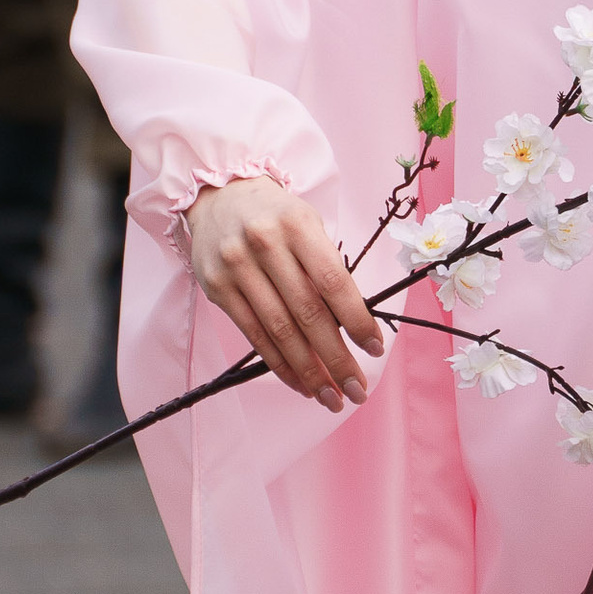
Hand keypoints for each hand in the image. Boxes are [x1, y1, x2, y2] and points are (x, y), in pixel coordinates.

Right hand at [188, 176, 387, 405]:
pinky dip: (278, 364)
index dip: (356, 321)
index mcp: (298, 225)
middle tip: (357, 389)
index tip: (375, 350)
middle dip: (336, 358)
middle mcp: (265, 245)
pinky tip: (299, 383)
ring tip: (331, 397)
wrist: (218, 195)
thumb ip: (327, 268)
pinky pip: (253, 335)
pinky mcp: (217, 288)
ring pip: (279, 331)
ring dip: (309, 371)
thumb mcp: (307, 225)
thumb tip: (353, 328)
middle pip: (307, 313)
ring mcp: (237, 267)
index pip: (333, 282)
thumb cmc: (276, 216)